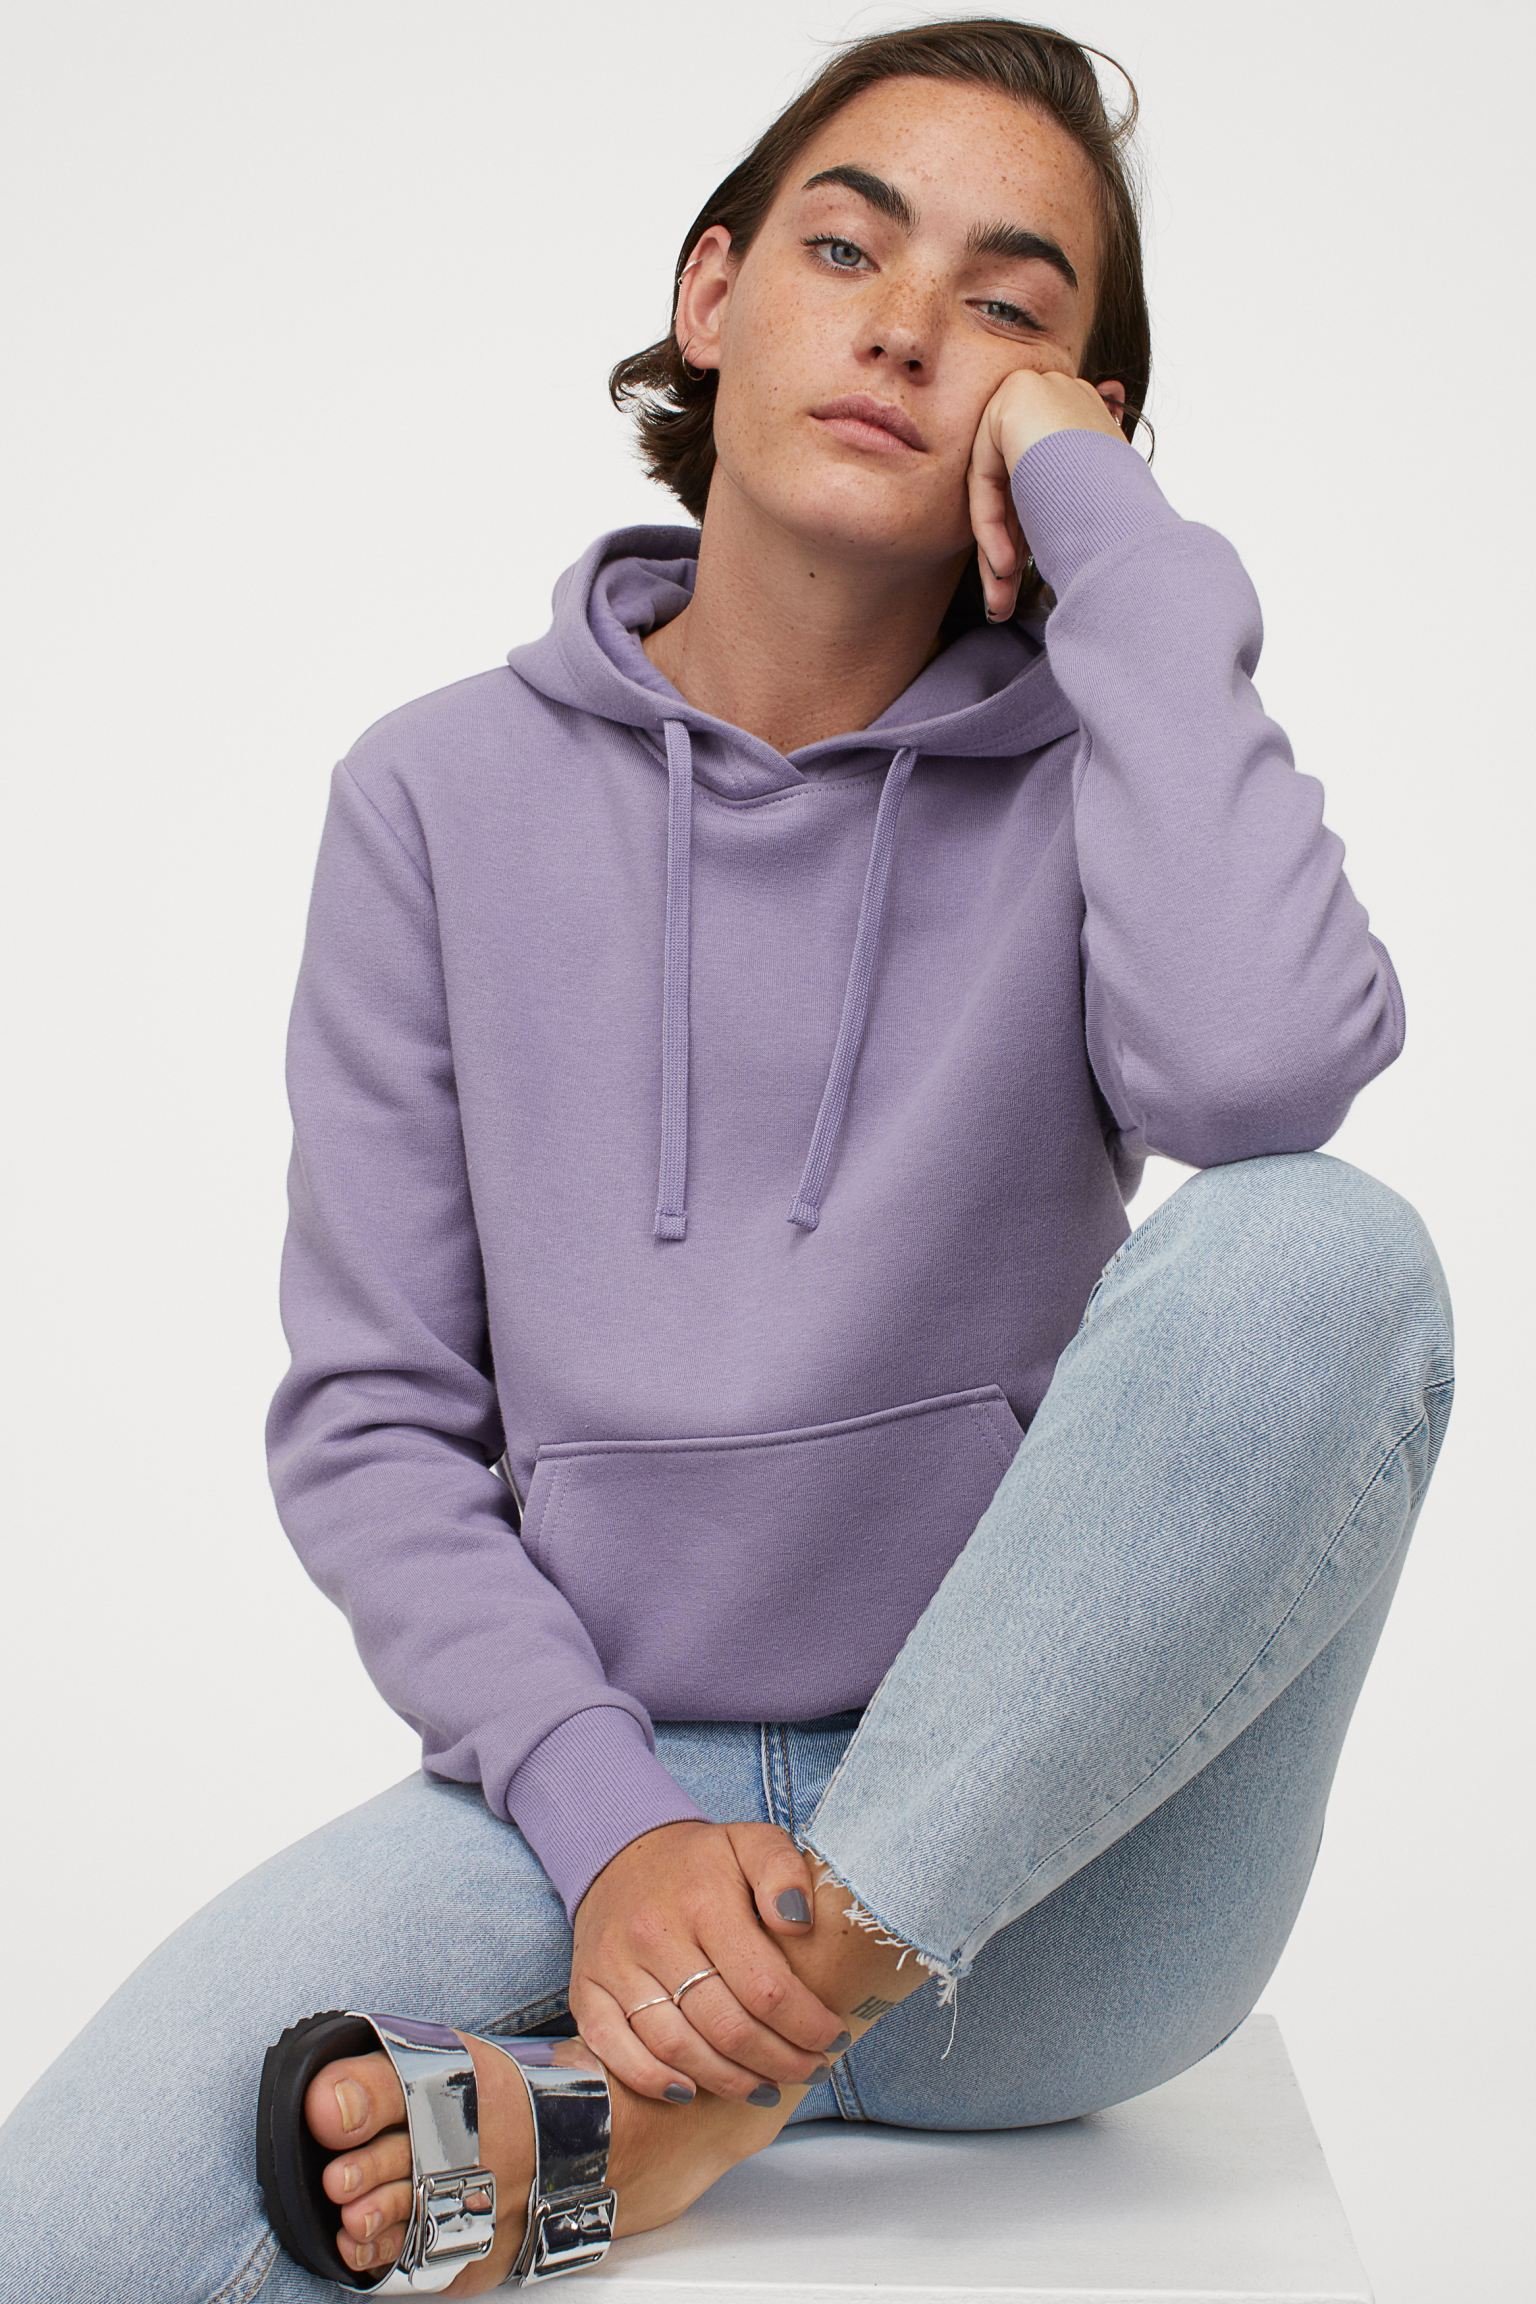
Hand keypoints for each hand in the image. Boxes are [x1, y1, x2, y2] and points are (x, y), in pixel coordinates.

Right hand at [566, 1818, 852, 2103]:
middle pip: (726, 2027)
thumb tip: (800, 1924)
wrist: (619, 1854)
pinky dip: (653, 2081)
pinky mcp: (586, 1992)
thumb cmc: (700, 1861)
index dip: (805, 2024)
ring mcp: (615, 1968)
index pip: (764, 1986)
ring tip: (766, 2087)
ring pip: (677, 2048)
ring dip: (729, 2081)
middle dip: (779, 2061)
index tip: (832, 2036)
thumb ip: (784, 1871)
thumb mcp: (751, 1842)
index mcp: (704, 1901)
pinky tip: (690, 2092)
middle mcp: (655, 1936)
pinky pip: (615, 2051)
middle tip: (811, 2070)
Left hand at [968, 366, 1125, 620]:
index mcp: (1088, 422)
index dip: (1028, 538)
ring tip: (1000, 602)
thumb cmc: (1119, 525)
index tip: (1020, 585)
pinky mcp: (1013, 402)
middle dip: (1008, 553)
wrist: (1125, 508)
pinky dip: (990, 524)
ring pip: (1001, 488)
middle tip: (1003, 604)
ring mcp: (1039, 392)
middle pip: (1017, 489)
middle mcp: (1064, 399)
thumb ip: (1062, 501)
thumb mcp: (1088, 513)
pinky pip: (987, 476)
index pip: (1041, 484)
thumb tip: (1057, 521)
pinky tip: (1004, 567)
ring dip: (996, 550)